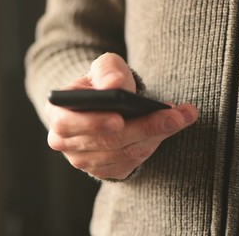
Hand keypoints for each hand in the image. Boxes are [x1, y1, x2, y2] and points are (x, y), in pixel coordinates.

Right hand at [45, 53, 198, 179]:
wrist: (103, 105)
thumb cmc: (101, 84)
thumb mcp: (103, 68)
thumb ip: (107, 71)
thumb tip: (114, 84)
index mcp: (57, 114)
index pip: (67, 123)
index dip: (93, 123)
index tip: (120, 119)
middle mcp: (64, 142)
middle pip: (105, 142)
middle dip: (142, 128)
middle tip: (173, 116)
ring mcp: (83, 160)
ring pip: (121, 154)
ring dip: (153, 137)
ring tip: (180, 118)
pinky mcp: (101, 170)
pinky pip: (129, 164)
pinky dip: (151, 146)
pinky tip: (166, 130)